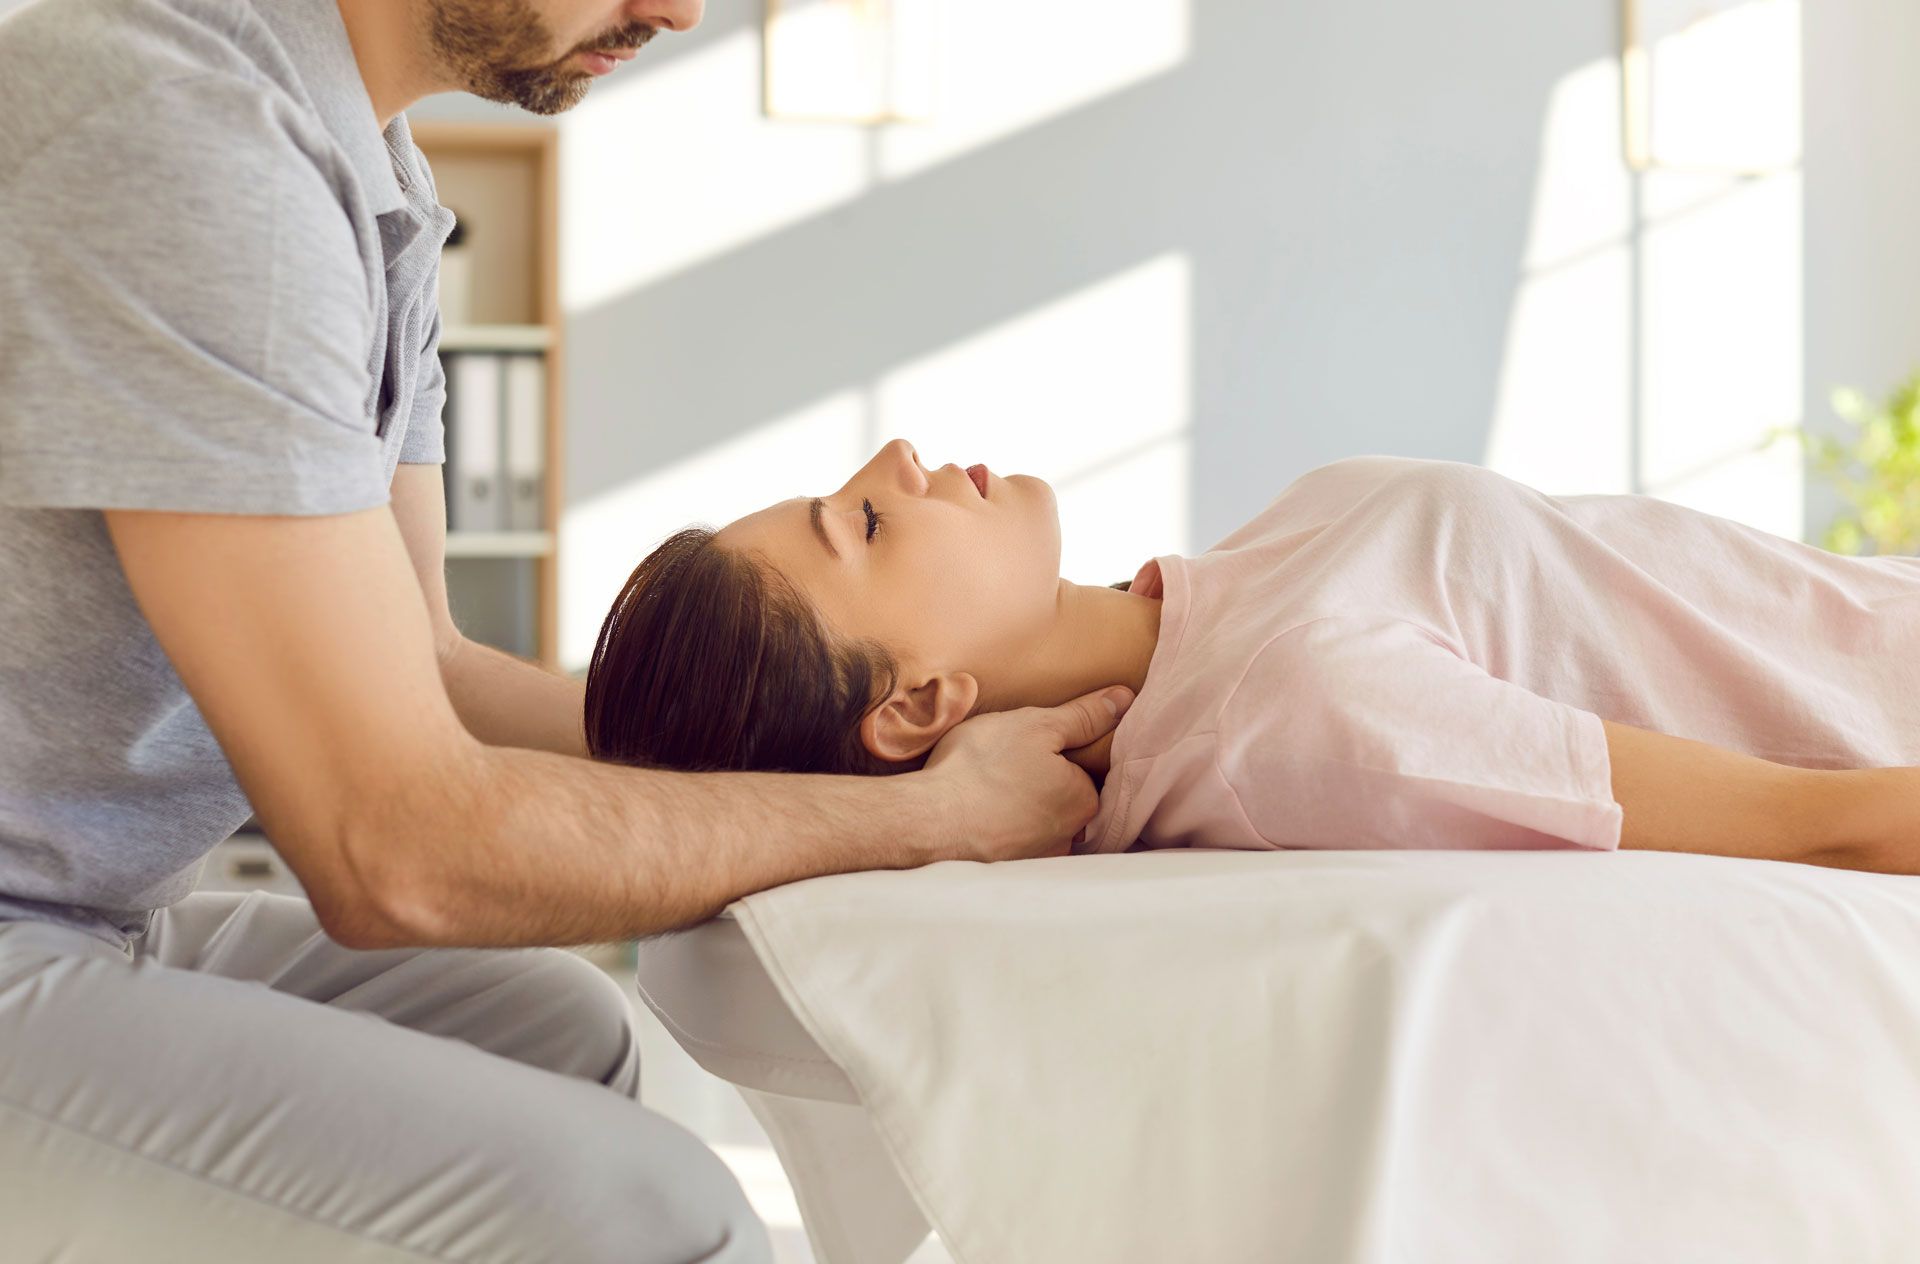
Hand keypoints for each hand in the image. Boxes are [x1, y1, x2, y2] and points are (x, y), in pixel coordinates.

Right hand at [917, 686, 1134, 862]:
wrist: (927, 820)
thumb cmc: (983, 767)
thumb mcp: (1036, 725)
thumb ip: (1083, 715)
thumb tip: (1125, 699)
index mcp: (1083, 800)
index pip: (1083, 773)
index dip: (1059, 756)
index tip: (1030, 748)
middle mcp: (1067, 837)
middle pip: (1060, 802)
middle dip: (1040, 786)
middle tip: (1005, 768)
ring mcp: (1034, 859)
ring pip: (1034, 825)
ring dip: (1017, 811)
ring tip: (988, 791)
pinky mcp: (1003, 871)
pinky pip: (1008, 844)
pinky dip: (997, 830)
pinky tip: (976, 816)